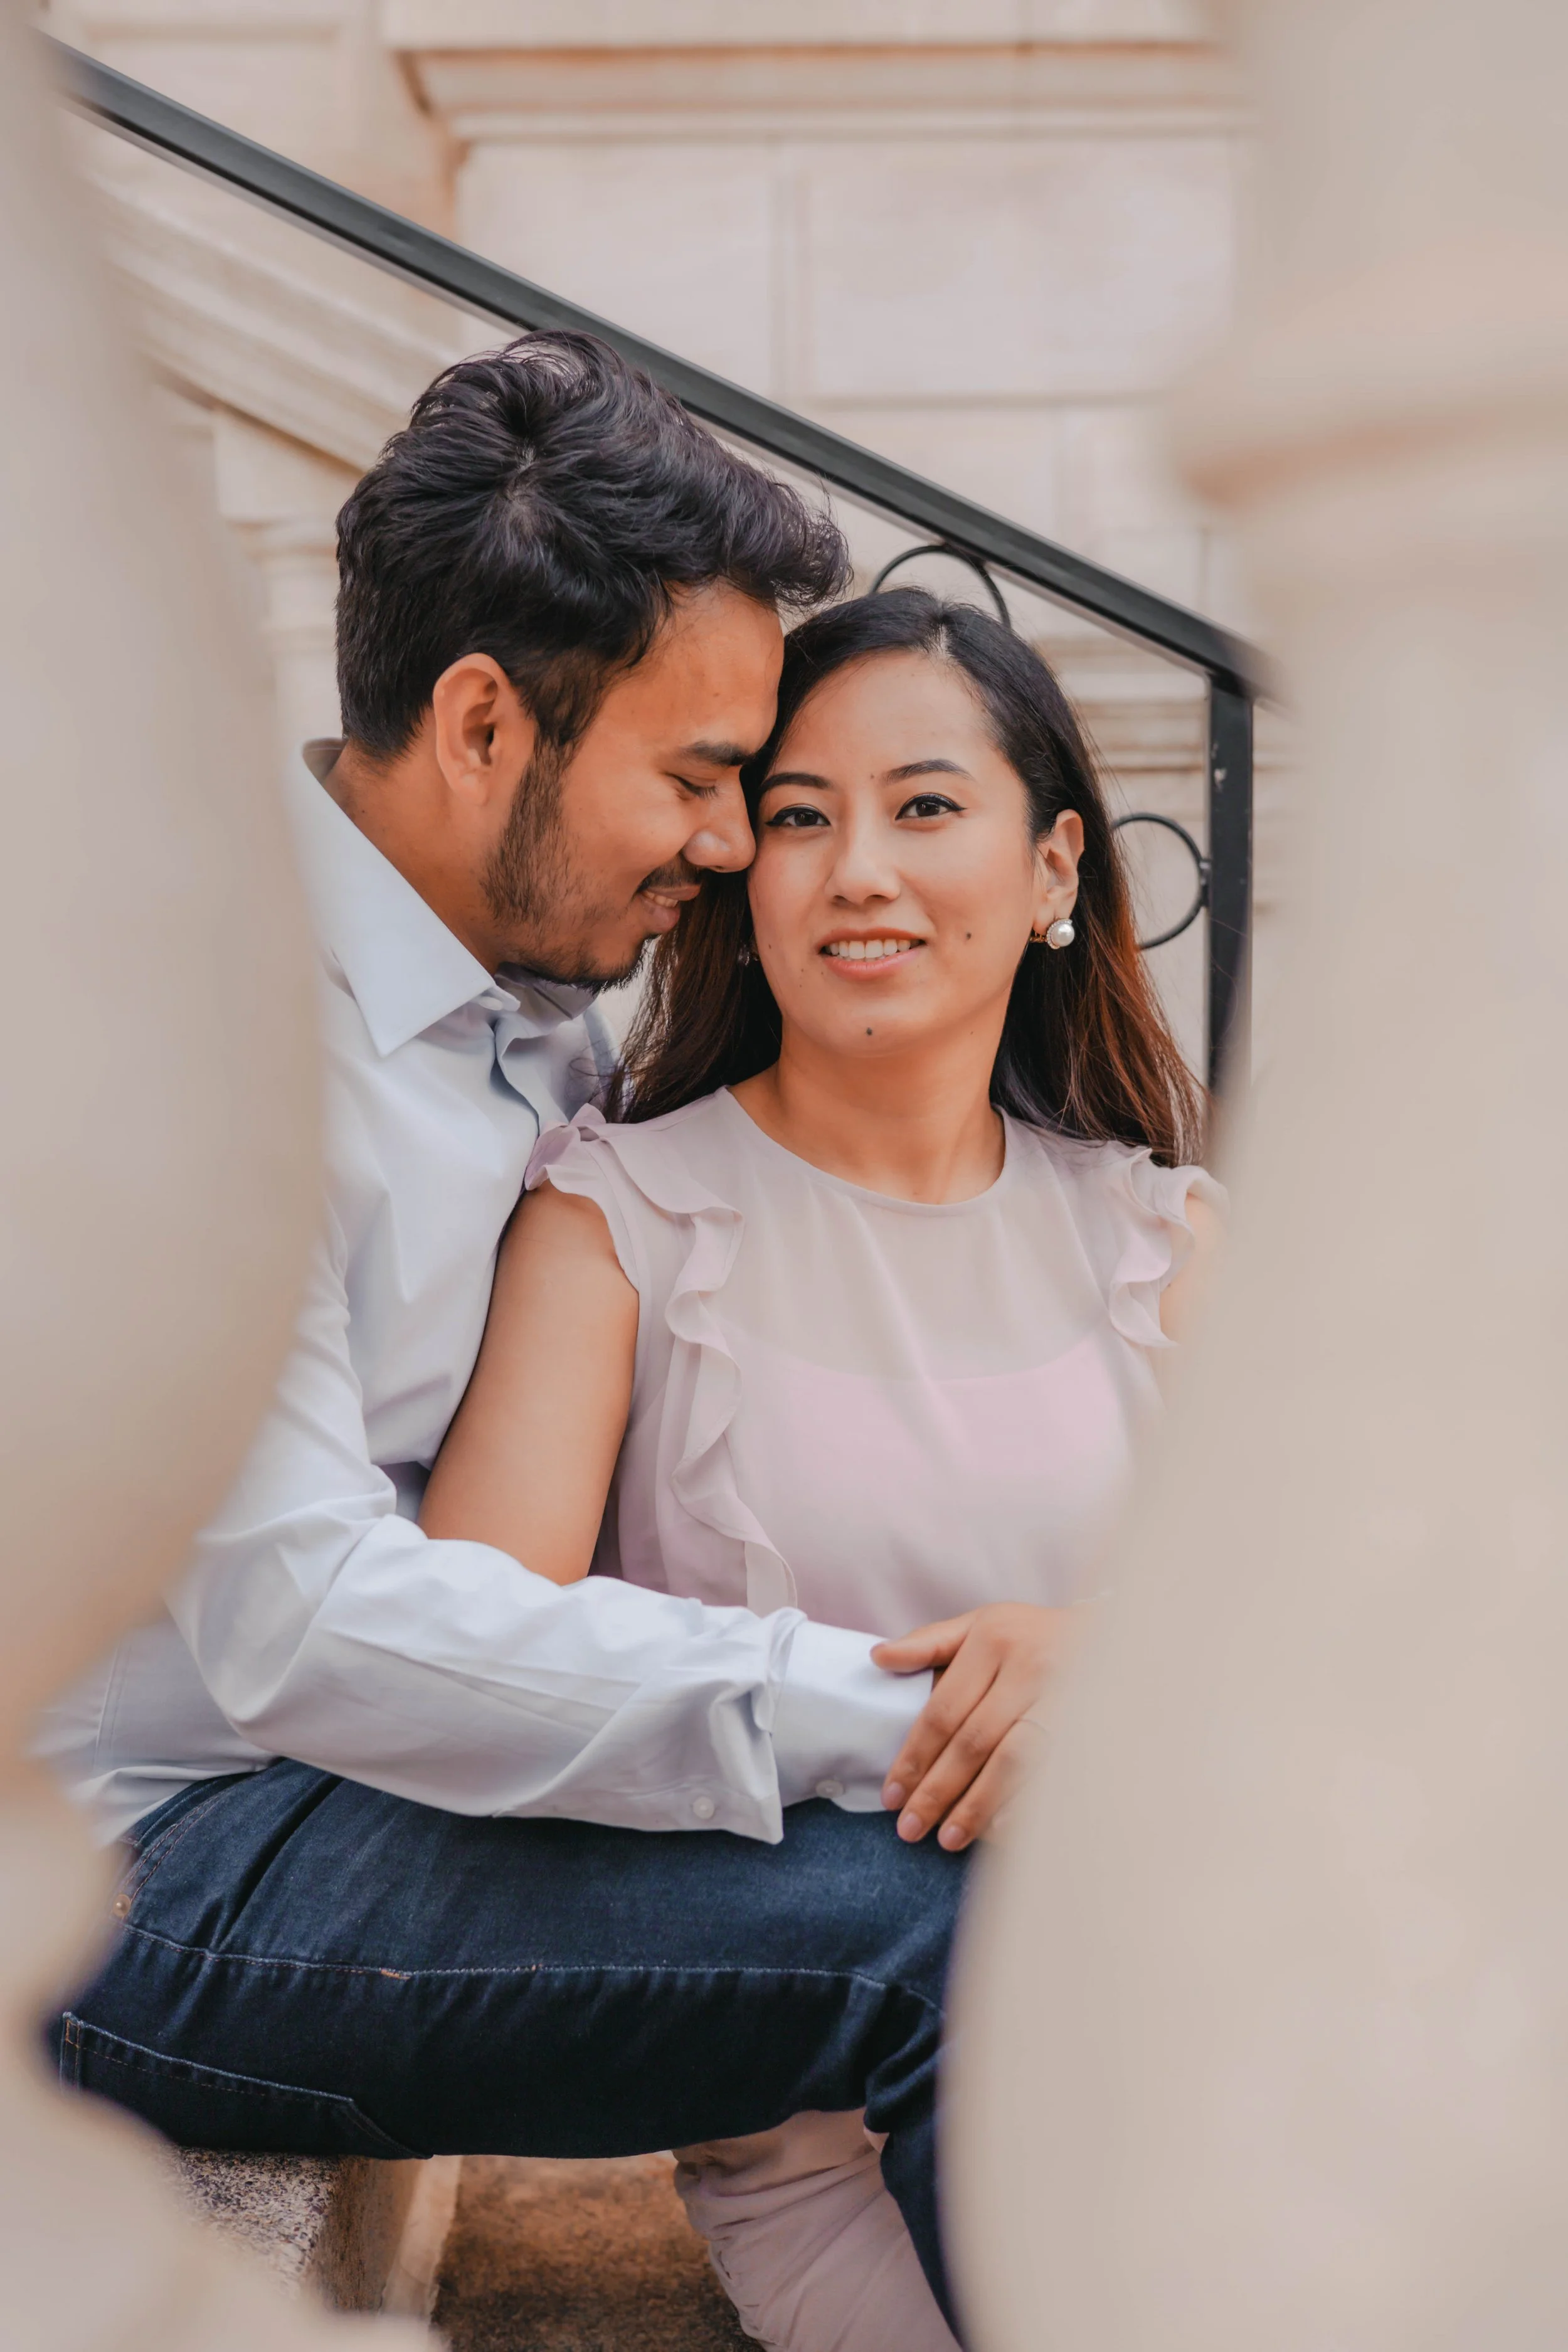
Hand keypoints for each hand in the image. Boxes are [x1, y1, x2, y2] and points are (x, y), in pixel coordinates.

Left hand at [872, 1603, 1072, 1851]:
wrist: (1117, 1633)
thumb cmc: (1034, 1634)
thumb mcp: (982, 1624)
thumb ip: (930, 1643)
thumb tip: (878, 1658)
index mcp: (993, 1640)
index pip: (942, 1710)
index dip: (914, 1757)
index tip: (891, 1795)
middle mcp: (1029, 1667)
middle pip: (972, 1741)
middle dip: (937, 1790)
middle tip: (910, 1828)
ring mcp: (1065, 1697)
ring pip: (1012, 1760)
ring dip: (977, 1804)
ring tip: (947, 1838)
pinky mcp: (1091, 1723)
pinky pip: (1052, 1771)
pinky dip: (1026, 1801)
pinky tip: (1001, 1830)